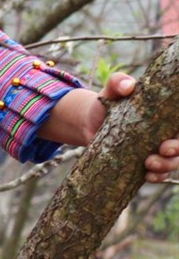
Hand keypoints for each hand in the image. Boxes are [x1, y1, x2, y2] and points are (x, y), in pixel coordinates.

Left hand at [39, 74, 178, 181]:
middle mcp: (166, 134)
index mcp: (166, 117)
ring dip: (167, 166)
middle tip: (163, 150)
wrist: (88, 122)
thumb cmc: (108, 103)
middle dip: (178, 150)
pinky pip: (159, 174)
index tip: (171, 138)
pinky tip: (148, 176)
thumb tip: (127, 86)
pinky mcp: (145, 164)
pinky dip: (157, 176)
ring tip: (149, 165)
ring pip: (174, 162)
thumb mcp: (112, 90)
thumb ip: (118, 82)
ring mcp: (157, 151)